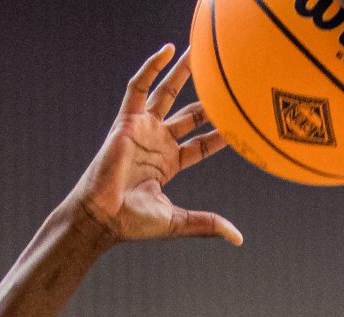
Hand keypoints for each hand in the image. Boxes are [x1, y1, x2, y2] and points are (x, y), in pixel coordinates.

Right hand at [64, 47, 238, 247]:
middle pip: (188, 114)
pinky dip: (152, 67)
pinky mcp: (127, 120)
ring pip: (166, 92)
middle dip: (207, 100)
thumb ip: (207, 224)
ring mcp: (143, 129)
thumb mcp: (178, 221)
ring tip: (197, 50)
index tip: (240, 126)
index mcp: (168, 164)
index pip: (200, 145)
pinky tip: (169, 50)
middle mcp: (157, 142)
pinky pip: (138, 86)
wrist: (103, 217)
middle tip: (227, 81)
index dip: (219, 137)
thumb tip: (238, 239)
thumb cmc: (133, 222)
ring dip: (181, 71)